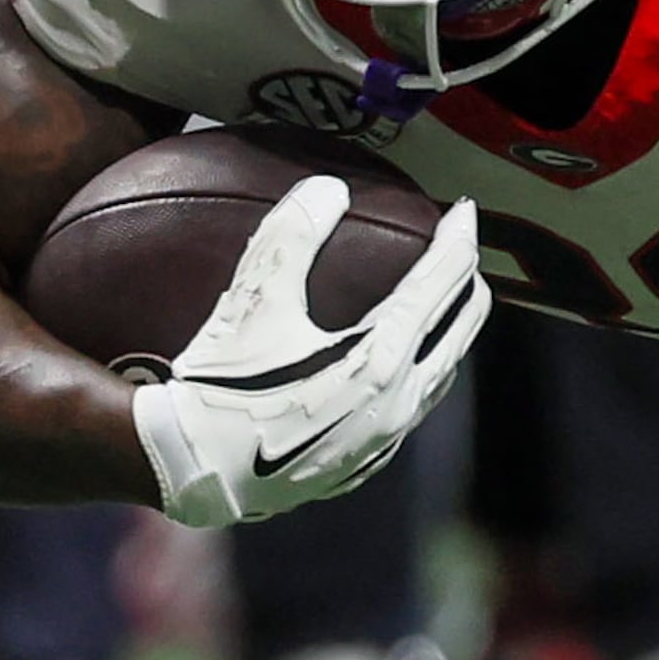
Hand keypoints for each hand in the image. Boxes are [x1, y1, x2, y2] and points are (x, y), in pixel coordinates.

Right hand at [128, 178, 485, 529]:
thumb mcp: (251, 303)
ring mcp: (389, 437)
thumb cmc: (218, 386)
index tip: (462, 209)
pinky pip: (415, 405)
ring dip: (449, 328)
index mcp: (381, 359)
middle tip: (458, 249)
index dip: (459, 238)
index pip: (444, 281)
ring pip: (445, 369)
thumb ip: (289, 236)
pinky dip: (421, 369)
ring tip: (438, 300)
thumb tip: (328, 187)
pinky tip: (399, 361)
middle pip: (463, 326)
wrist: (191, 473)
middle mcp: (400, 401)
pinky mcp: (369, 461)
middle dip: (467, 280)